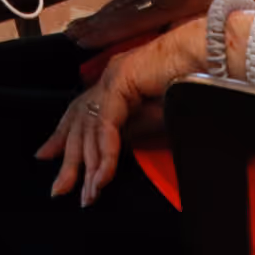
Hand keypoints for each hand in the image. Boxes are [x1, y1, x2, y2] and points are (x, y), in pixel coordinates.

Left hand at [36, 21, 206, 205]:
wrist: (209, 60)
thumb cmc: (188, 85)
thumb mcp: (152, 118)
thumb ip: (128, 132)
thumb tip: (106, 155)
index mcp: (114, 83)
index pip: (79, 111)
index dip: (61, 135)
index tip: (45, 156)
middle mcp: (107, 79)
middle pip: (78, 121)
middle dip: (69, 158)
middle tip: (59, 189)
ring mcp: (112, 77)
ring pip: (89, 127)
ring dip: (89, 165)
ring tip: (88, 193)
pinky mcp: (121, 80)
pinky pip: (107, 125)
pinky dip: (105, 153)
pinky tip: (103, 177)